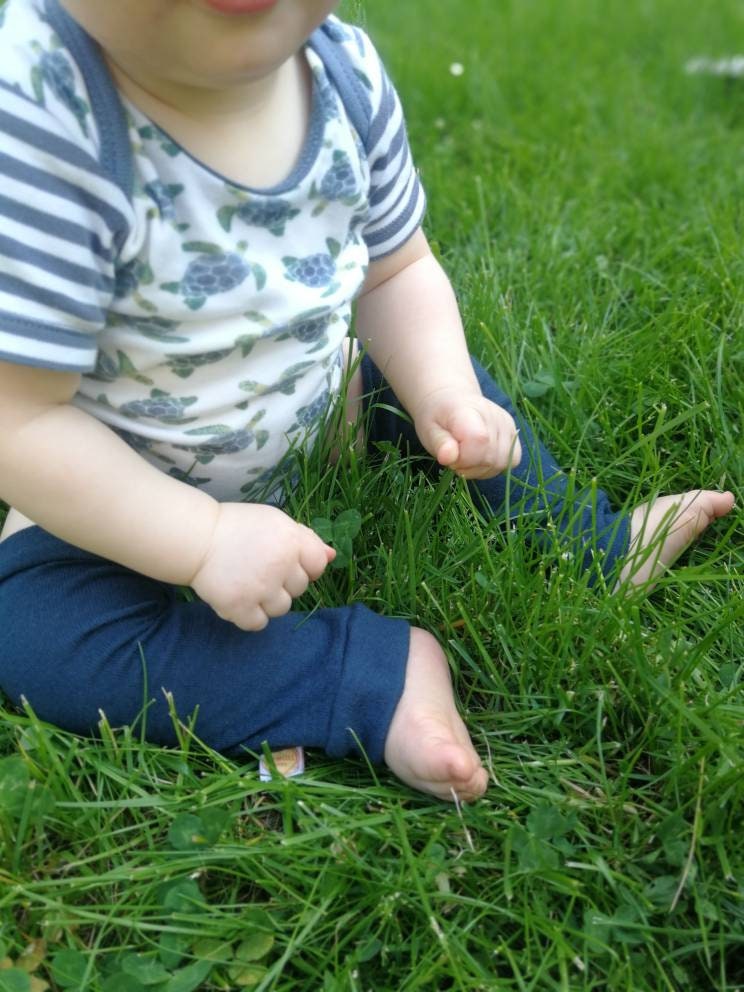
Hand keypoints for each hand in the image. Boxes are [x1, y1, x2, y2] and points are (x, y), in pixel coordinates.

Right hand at [190, 503, 334, 630]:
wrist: (196, 539)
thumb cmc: (238, 527)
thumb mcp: (275, 522)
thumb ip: (305, 538)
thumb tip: (332, 556)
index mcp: (291, 541)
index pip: (317, 565)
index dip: (304, 566)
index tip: (285, 563)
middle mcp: (280, 565)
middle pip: (300, 588)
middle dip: (284, 582)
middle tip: (259, 569)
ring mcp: (260, 588)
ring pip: (282, 608)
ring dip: (268, 601)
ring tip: (249, 584)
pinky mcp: (239, 607)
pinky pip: (259, 623)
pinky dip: (250, 616)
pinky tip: (240, 599)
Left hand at [413, 388, 521, 478]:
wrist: (451, 399)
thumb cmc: (437, 417)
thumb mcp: (428, 430)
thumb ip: (439, 444)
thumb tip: (447, 458)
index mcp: (469, 411)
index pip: (479, 441)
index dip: (463, 459)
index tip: (449, 456)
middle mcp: (494, 415)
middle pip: (491, 457)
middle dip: (469, 467)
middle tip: (455, 456)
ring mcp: (507, 424)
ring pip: (502, 463)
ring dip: (481, 469)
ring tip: (465, 456)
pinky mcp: (514, 432)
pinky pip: (512, 461)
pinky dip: (494, 466)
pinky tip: (480, 459)